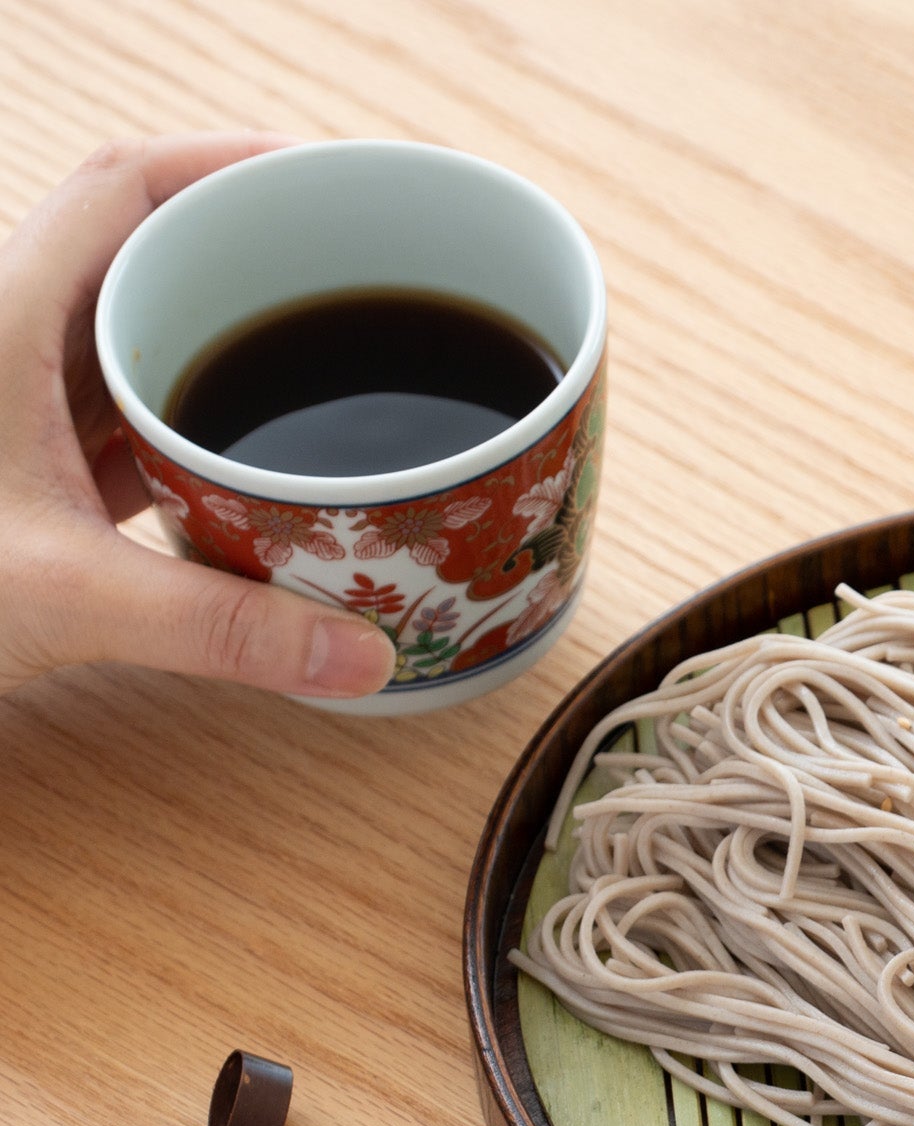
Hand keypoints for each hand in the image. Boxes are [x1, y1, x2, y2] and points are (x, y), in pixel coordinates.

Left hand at [0, 136, 394, 699]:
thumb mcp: (65, 598)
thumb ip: (218, 627)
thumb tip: (361, 657)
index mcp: (3, 317)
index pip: (125, 186)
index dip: (231, 163)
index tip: (328, 183)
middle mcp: (9, 342)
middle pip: (146, 252)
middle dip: (257, 258)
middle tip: (356, 282)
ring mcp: (19, 406)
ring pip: (140, 336)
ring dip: (235, 344)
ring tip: (334, 366)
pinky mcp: (31, 467)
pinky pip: (131, 415)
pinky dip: (204, 424)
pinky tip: (262, 466)